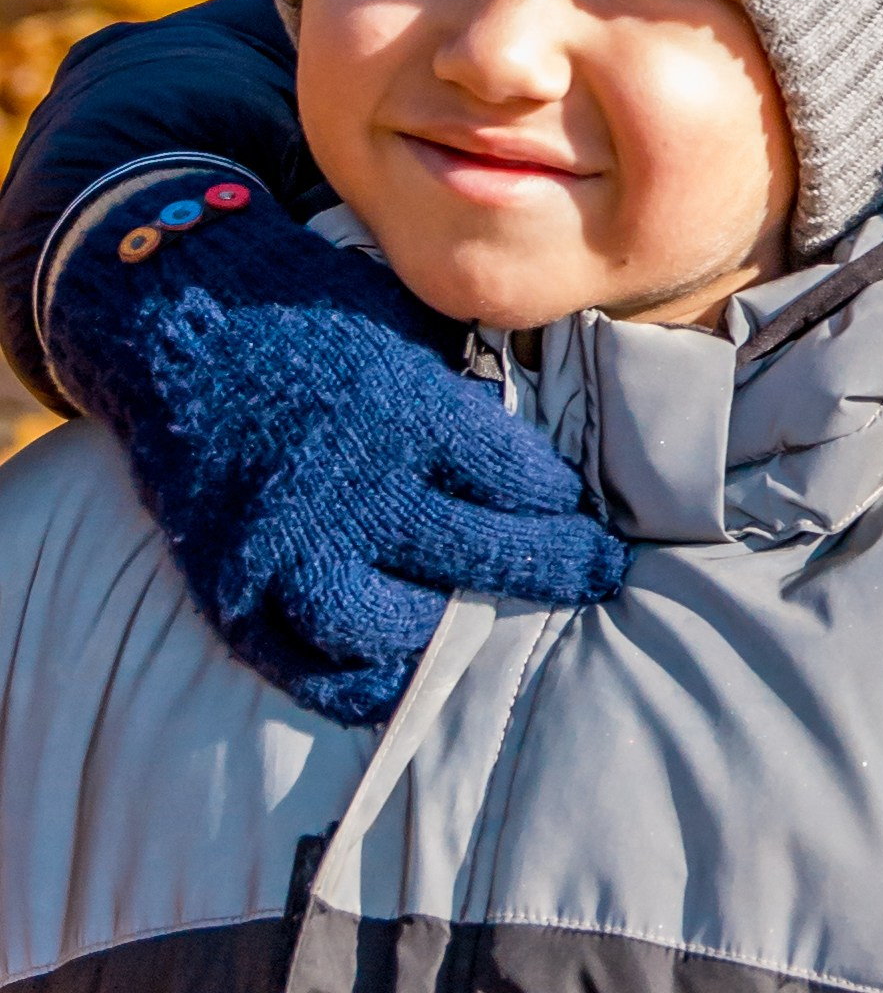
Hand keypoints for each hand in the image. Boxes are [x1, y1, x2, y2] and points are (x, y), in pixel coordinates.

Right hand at [45, 169, 626, 725]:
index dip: (558, 500)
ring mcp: (289, 541)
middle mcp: (354, 486)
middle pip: (478, 553)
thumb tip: (527, 447)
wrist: (175, 315)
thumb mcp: (405, 322)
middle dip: (556, 566)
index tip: (579, 509)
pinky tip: (396, 678)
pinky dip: (353, 684)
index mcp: (406, 412)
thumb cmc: (307, 308)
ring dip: (448, 629)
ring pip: (389, 625)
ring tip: (482, 619)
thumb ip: (461, 389)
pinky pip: (300, 663)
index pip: (517, 478)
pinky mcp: (232, 580)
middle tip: (596, 572)